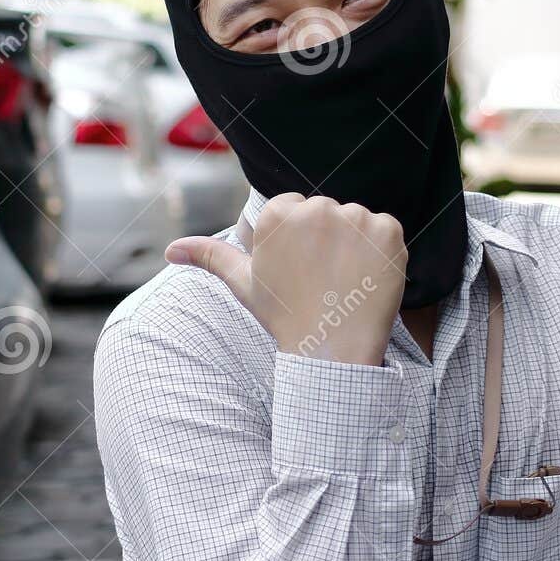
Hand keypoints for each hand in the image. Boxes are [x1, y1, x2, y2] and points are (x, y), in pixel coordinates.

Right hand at [165, 193, 405, 366]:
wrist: (332, 352)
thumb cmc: (285, 316)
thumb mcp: (244, 284)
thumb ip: (211, 256)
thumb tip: (172, 250)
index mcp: (278, 214)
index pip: (294, 208)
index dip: (299, 241)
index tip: (300, 269)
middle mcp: (316, 208)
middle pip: (326, 211)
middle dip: (327, 239)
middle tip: (322, 279)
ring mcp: (355, 219)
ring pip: (356, 220)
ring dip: (355, 245)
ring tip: (344, 281)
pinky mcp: (387, 231)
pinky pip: (386, 230)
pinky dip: (382, 253)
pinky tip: (367, 279)